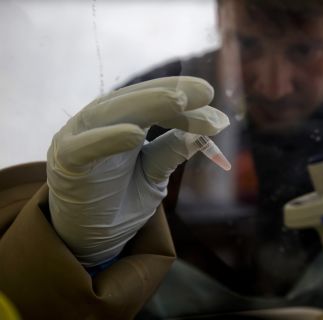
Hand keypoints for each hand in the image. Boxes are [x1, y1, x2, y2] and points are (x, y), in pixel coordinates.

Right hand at [47, 76, 228, 266]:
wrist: (89, 242)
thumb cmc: (118, 202)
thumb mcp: (153, 174)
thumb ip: (172, 150)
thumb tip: (212, 124)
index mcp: (120, 122)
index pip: (153, 103)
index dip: (183, 100)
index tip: (214, 106)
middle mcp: (98, 124)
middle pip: (134, 100)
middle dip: (170, 94)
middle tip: (205, 92)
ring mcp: (78, 140)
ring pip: (111, 113)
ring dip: (146, 104)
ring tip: (179, 101)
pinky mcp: (66, 163)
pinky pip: (85, 147)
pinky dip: (109, 138)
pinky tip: (136, 134)